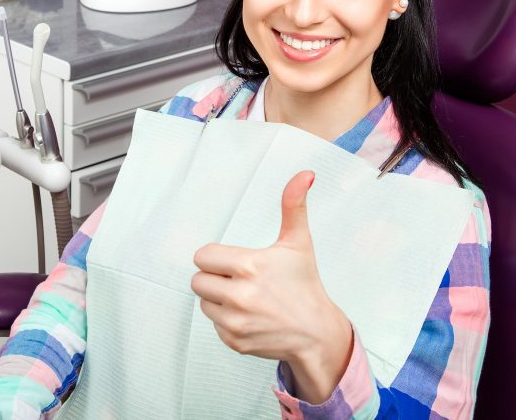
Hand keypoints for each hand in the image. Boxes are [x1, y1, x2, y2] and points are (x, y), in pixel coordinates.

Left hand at [190, 170, 351, 401]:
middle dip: (215, 277)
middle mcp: (240, 296)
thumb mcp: (298, 243)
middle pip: (198, 280)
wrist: (317, 333)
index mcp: (250, 266)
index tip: (235, 262)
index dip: (217, 257)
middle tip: (240, 280)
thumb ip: (294, 206)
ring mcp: (236, 321)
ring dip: (218, 299)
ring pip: (203, 302)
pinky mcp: (234, 341)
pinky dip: (226, 320)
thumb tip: (304, 174)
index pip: (203, 256)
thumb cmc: (305, 284)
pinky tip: (249, 316)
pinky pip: (213, 324)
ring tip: (245, 298)